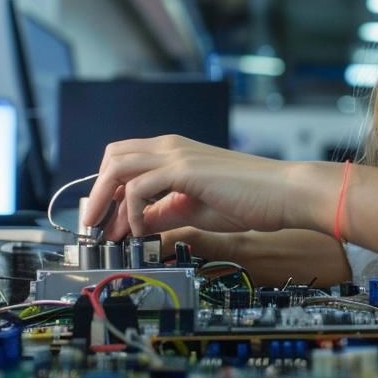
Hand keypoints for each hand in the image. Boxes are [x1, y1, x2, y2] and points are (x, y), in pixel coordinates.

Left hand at [81, 135, 311, 239]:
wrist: (283, 193)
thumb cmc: (251, 199)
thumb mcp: (195, 208)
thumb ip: (164, 212)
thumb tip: (138, 224)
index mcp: (174, 151)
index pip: (124, 160)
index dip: (106, 189)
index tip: (104, 220)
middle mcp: (170, 146)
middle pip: (112, 157)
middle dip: (96, 192)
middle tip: (94, 225)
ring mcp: (176, 155)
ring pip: (118, 166)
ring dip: (105, 201)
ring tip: (109, 231)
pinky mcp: (184, 169)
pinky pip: (138, 187)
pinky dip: (131, 212)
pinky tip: (140, 231)